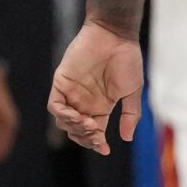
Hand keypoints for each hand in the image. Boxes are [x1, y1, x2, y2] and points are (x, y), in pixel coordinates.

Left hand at [48, 25, 140, 154]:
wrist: (115, 36)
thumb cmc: (127, 60)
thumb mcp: (132, 91)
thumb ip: (130, 114)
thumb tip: (127, 138)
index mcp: (102, 106)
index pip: (94, 132)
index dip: (97, 143)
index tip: (105, 149)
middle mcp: (85, 102)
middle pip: (77, 130)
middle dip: (86, 138)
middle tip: (97, 134)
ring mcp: (72, 93)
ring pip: (64, 122)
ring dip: (75, 128)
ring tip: (88, 123)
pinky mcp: (61, 83)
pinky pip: (54, 105)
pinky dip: (62, 114)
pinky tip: (76, 115)